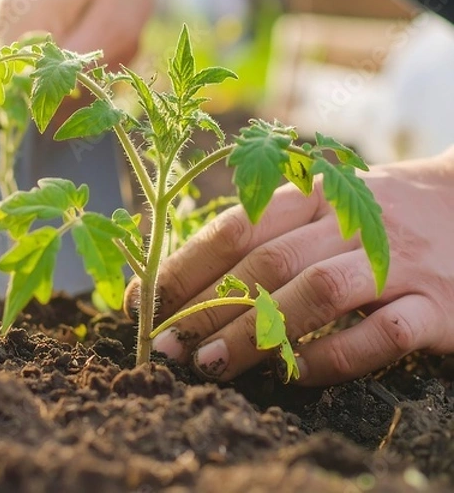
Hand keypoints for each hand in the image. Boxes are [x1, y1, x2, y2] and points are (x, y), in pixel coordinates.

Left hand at [125, 148, 453, 385]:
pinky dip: (332, 358)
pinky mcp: (435, 306)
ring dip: (256, 333)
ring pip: (316, 296)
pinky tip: (293, 375)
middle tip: (167, 346)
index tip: (146, 302)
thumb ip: (267, 231)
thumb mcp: (321, 203)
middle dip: (207, 308)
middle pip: (267, 264)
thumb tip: (190, 273)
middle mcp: (349, 224)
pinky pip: (381, 336)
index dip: (185, 266)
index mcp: (313, 195)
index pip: (236, 228)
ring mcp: (394, 263)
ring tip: (209, 367)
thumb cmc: (376, 212)